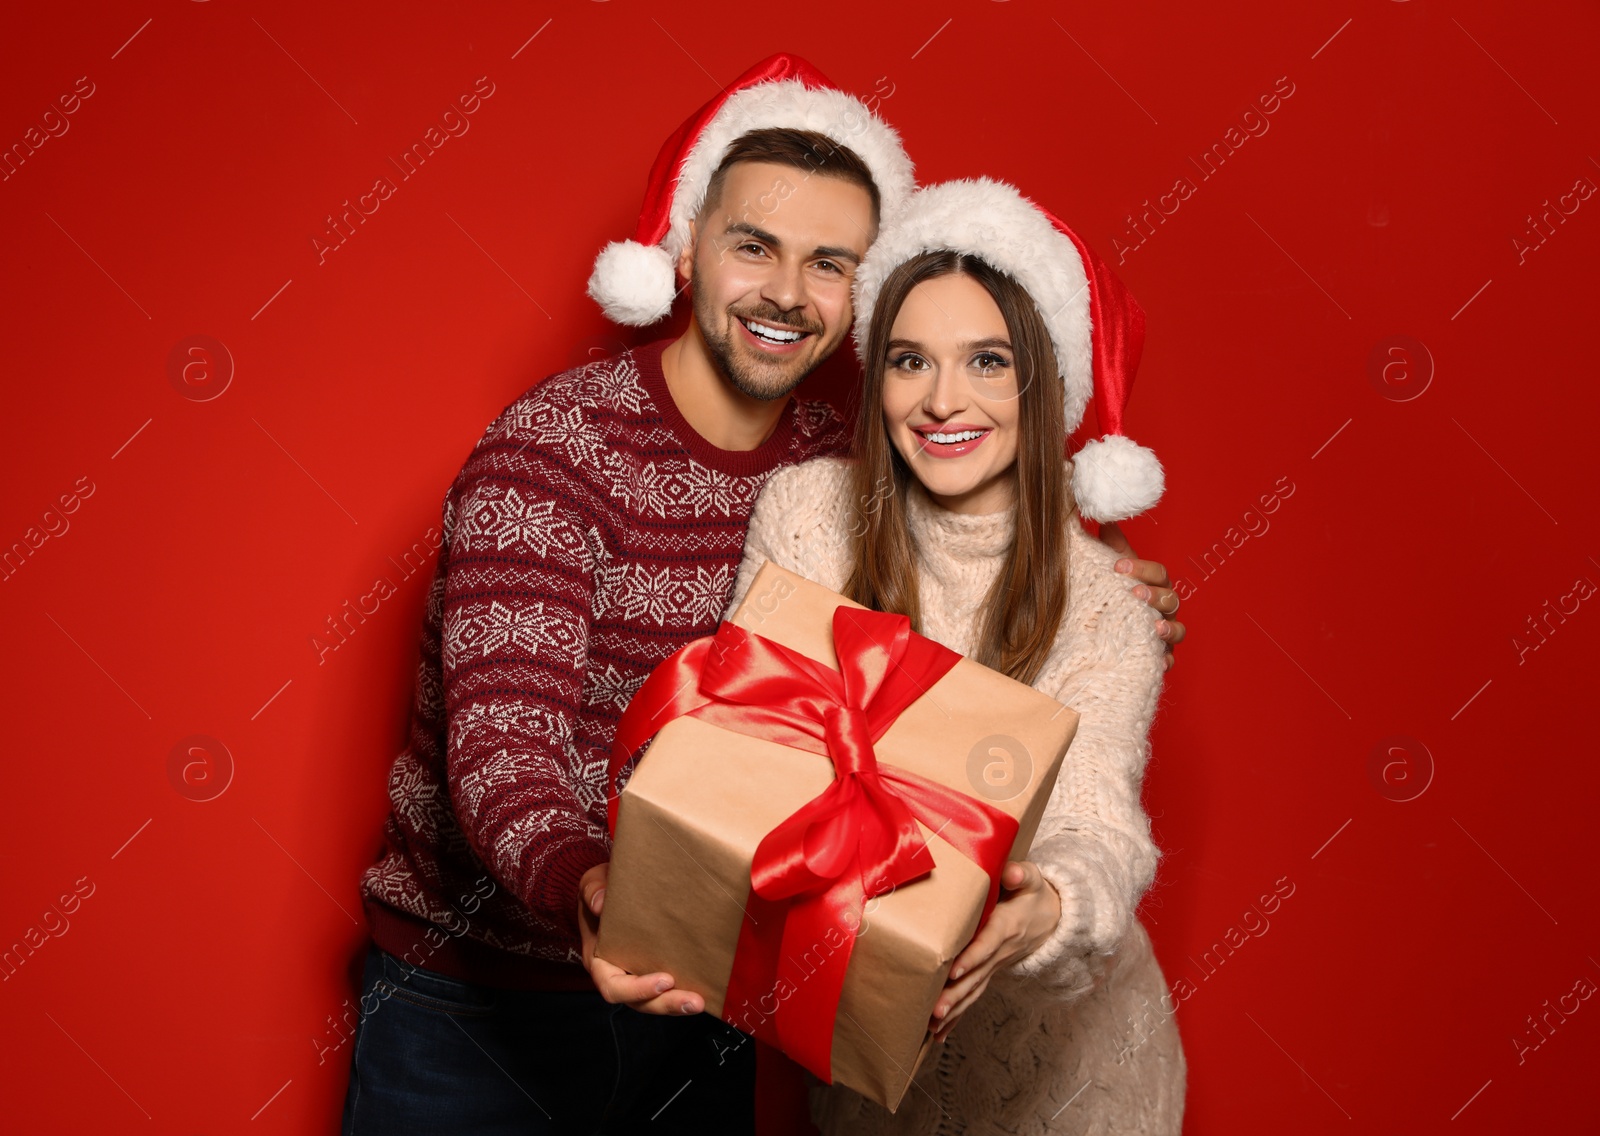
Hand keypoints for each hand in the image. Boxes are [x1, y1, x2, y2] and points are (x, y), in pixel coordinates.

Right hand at [578, 862, 702, 1014]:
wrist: (615, 887)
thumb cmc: (601, 887)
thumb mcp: (592, 883)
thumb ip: (593, 891)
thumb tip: (600, 904)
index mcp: (600, 960)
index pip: (613, 986)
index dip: (637, 990)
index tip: (665, 980)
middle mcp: (618, 973)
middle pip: (640, 1002)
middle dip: (666, 1004)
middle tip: (694, 1002)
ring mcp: (638, 973)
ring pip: (656, 1000)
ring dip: (678, 1004)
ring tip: (701, 1002)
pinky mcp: (657, 967)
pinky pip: (668, 988)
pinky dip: (684, 991)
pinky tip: (706, 991)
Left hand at [929, 861, 1059, 1042]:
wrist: (1051, 918)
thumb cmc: (1033, 893)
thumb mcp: (1032, 878)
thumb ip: (1021, 874)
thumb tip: (1012, 873)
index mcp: (1006, 926)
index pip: (988, 944)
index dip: (972, 958)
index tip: (954, 971)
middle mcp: (1000, 951)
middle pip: (977, 976)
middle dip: (956, 994)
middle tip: (935, 1010)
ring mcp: (995, 965)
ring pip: (974, 990)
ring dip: (954, 1009)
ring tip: (932, 1026)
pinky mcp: (990, 973)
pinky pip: (974, 996)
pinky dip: (958, 1016)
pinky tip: (939, 1034)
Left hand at [1098, 520, 1185, 669]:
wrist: (1106, 624)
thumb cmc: (1115, 591)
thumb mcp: (1111, 567)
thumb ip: (1110, 544)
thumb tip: (1104, 516)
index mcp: (1156, 583)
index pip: (1158, 572)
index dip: (1141, 569)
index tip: (1118, 567)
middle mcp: (1165, 607)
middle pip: (1171, 599)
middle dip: (1155, 596)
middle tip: (1135, 594)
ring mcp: (1165, 631)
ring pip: (1177, 630)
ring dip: (1168, 629)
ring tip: (1155, 628)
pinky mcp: (1159, 654)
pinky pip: (1169, 659)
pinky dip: (1166, 661)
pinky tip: (1158, 661)